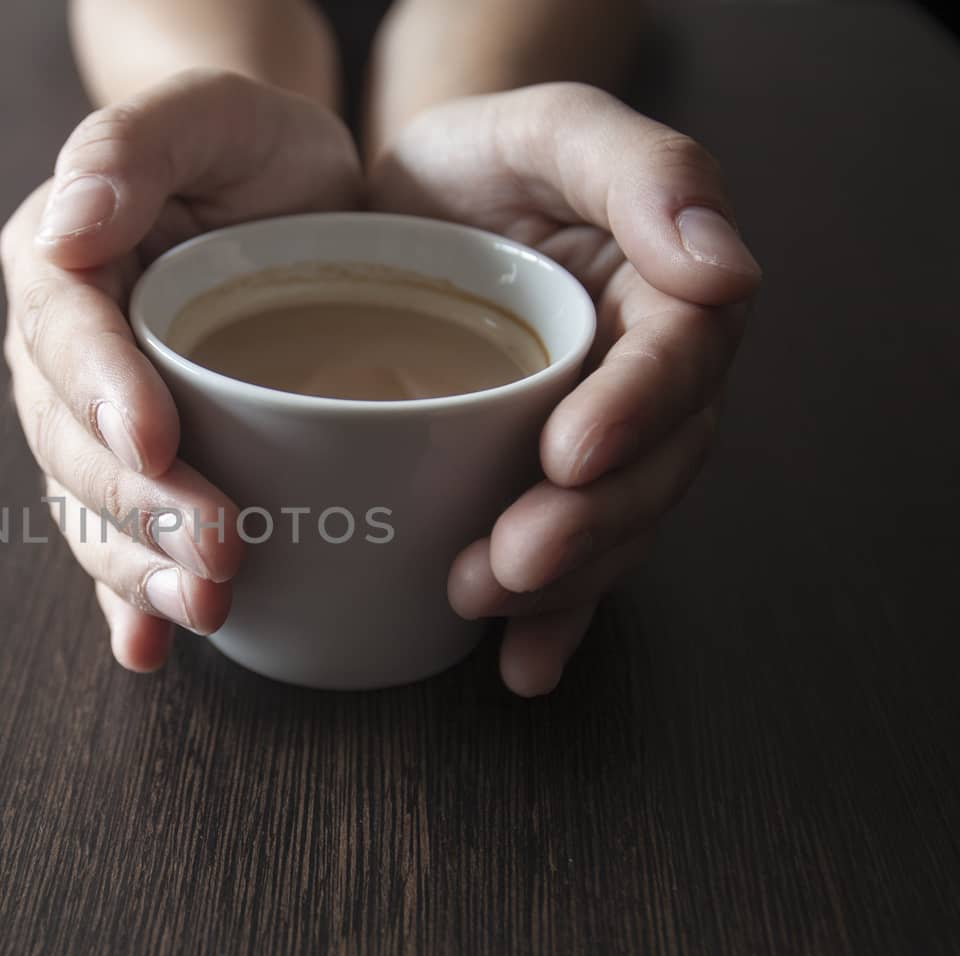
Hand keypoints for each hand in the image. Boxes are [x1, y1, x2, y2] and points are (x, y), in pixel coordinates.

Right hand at [0, 70, 361, 671]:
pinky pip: (113, 539)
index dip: (101, 393)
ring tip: (202, 608)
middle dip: (136, 503)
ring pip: (89, 504)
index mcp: (59, 259)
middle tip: (218, 548)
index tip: (156, 443)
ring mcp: (92, 420)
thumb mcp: (211, 112)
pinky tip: (146, 646)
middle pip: (72, 439)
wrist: (292, 198)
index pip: (64, 331)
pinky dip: (126, 596)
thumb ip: (134, 143)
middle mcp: (60, 351)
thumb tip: (68, 225)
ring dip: (137, 566)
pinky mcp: (137, 469)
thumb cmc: (253, 148)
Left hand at [371, 83, 761, 695]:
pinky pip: (565, 563)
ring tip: (478, 600)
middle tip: (513, 557)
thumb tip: (723, 267)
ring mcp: (590, 438)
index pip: (678, 358)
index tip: (569, 452)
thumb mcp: (549, 128)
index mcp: (663, 289)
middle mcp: (641, 375)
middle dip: (590, 524)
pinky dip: (550, 622)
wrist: (391, 206)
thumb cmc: (475, 157)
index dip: (635, 412)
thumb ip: (643, 171)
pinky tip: (521, 667)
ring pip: (611, 524)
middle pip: (652, 464)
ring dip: (560, 581)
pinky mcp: (532, 484)